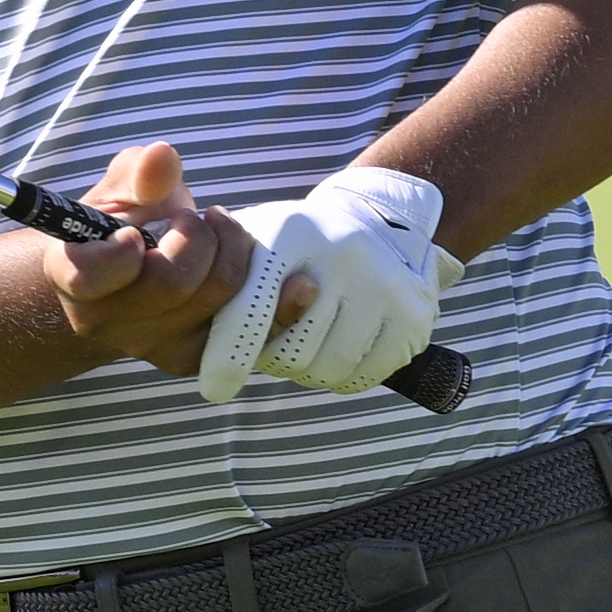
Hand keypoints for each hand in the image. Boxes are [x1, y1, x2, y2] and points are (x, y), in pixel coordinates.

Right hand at [41, 143, 308, 377]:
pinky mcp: (193, 360)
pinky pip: (246, 342)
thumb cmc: (125, 223)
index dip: (119, 255)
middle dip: (202, 238)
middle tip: (202, 218)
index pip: (91, 276)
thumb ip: (140, 172)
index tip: (136, 233)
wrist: (128, 280)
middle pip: (173, 283)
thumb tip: (163, 156)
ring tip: (226, 235)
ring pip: (216, 305)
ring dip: (238, 257)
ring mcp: (152, 347)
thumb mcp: (123, 188)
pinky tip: (299, 284)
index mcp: (75, 274)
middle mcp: (107, 321)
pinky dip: (279, 310)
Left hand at [198, 167, 463, 401]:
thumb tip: (199, 339)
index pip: (254, 306)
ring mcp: (384, 284)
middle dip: (275, 358)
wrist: (380, 222)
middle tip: (282, 336)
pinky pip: (362, 378)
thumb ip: (224, 284)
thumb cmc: (299, 246)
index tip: (215, 389)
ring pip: (326, 370)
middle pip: (289, 353)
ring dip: (309, 369)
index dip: (231, 352)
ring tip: (313, 337)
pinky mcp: (412, 316)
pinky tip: (343, 345)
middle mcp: (344, 252)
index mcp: (292, 231)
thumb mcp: (257, 243)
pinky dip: (345, 376)